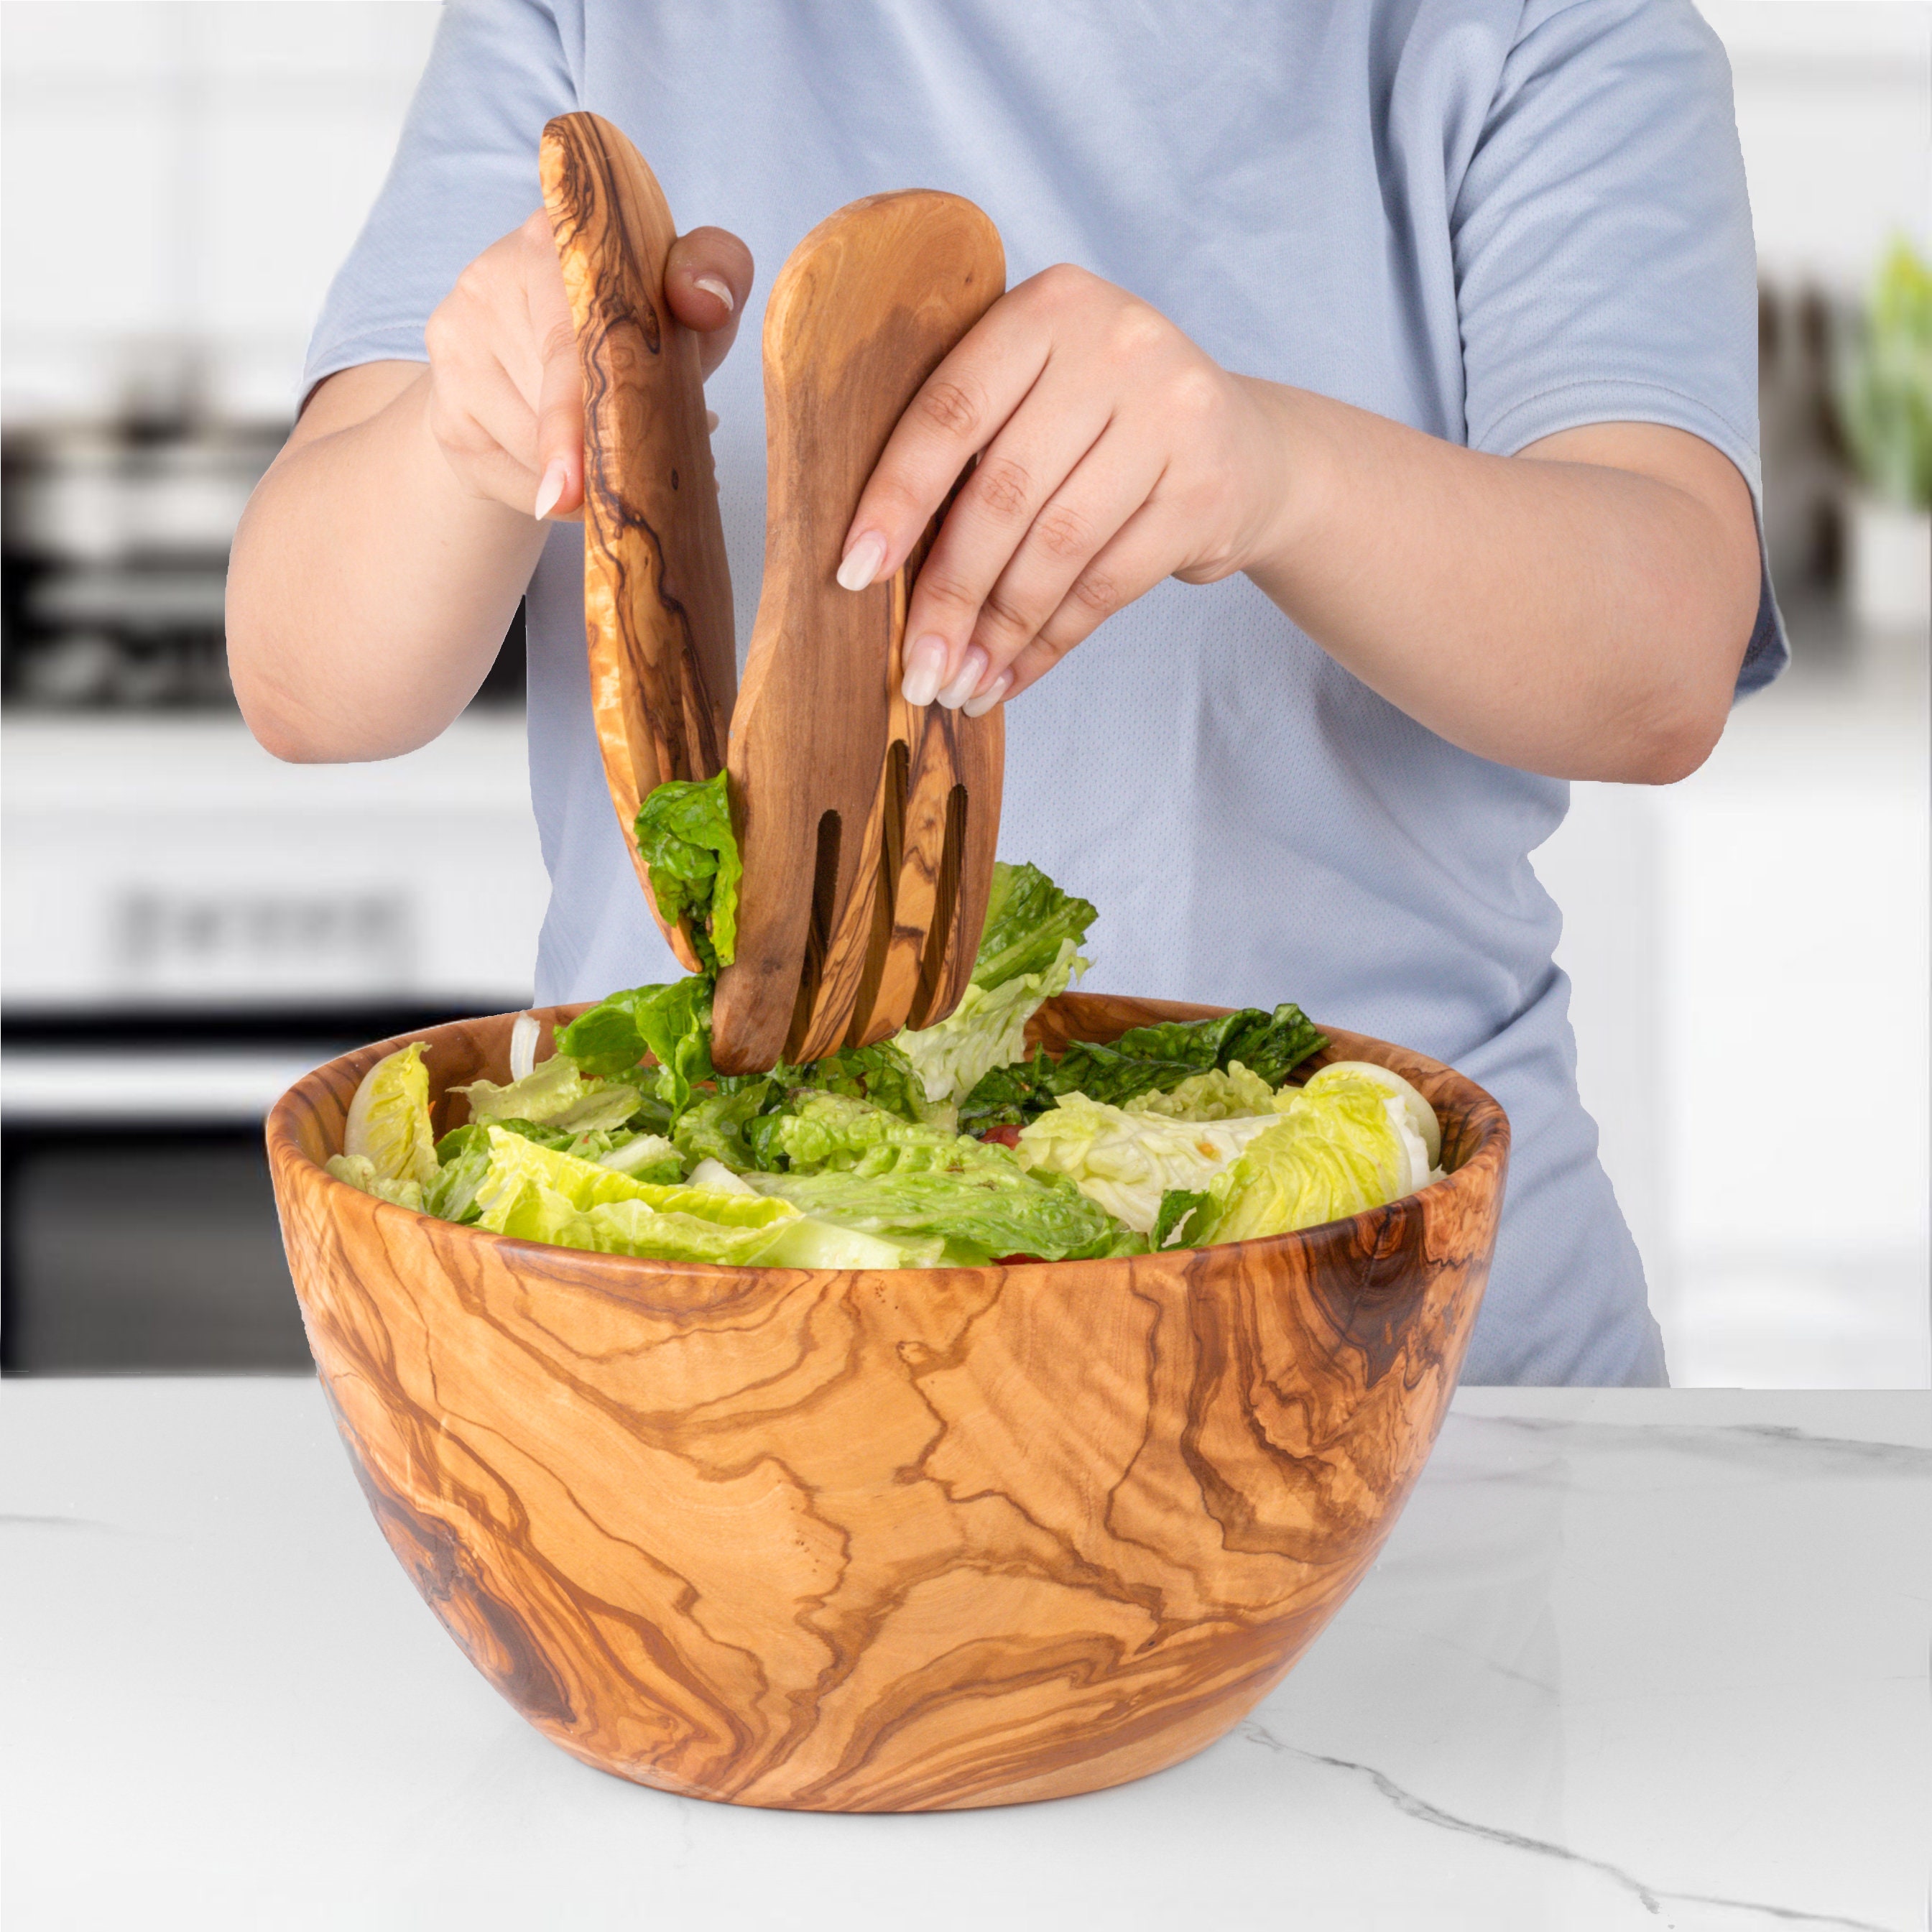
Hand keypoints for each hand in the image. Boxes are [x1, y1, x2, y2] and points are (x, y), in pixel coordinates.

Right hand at [422, 209, 753, 523]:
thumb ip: (717, 273)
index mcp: (550, 239)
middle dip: (614, 450)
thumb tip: (705, 300)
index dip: (575, 415)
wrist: (547, 367)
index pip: (564, 339)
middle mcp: (485, 282)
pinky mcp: (445, 414)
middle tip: (662, 462)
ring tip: (620, 458)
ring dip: (590, 480)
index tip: (574, 486)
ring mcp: (454, 347)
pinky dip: (560, 502)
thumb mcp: (684, 300)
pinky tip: (578, 479)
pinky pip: (515, 485)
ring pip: (534, 454)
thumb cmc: (629, 330)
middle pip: (556, 408)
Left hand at [835, 264, 1290, 712]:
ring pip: (1056, 548)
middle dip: (949, 594)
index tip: (853, 575)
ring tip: (961, 683)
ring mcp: (1172, 414)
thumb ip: (971, 445)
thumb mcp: (1041, 397)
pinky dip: (1051, 641)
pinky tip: (1014, 674)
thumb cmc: (1106, 429)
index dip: (895, 500)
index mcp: (1049, 306)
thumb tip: (871, 566)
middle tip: (916, 667)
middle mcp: (1117, 345)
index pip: (950, 411)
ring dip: (999, 630)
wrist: (1248, 449)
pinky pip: (1107, 585)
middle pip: (1003, 492)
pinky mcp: (1206, 490)